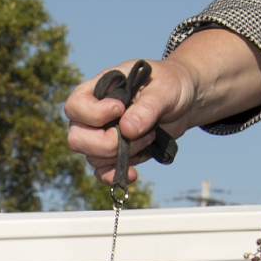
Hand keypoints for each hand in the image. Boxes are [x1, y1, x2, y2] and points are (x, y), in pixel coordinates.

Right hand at [64, 56, 197, 179]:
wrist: (185, 102)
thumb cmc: (171, 84)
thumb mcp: (164, 88)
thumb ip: (147, 106)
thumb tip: (127, 130)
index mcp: (98, 90)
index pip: (74, 107)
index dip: (94, 114)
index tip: (120, 109)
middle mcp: (94, 115)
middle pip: (77, 139)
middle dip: (108, 143)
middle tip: (137, 132)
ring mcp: (102, 136)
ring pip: (93, 158)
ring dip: (124, 154)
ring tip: (150, 136)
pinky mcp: (115, 153)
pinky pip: (103, 172)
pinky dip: (116, 176)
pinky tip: (133, 173)